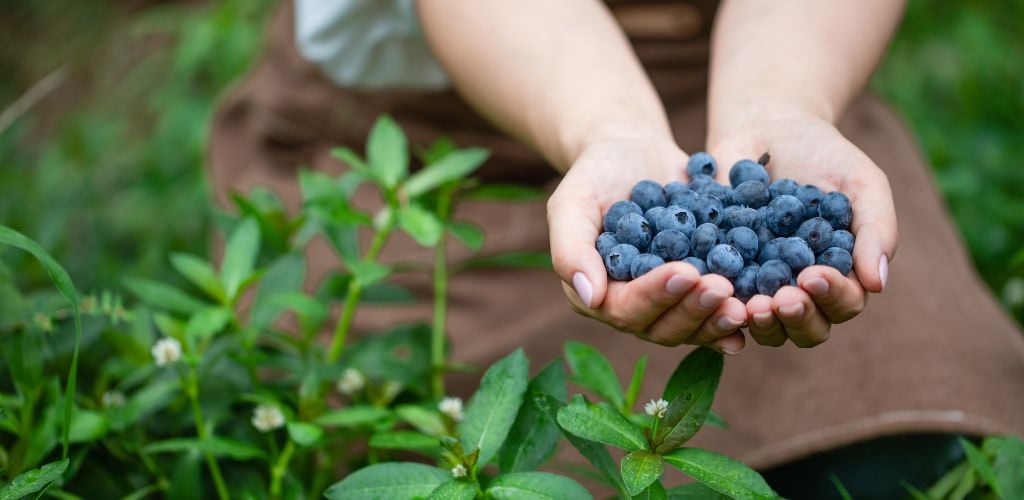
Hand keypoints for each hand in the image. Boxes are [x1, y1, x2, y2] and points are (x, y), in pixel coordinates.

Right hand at [548, 132, 747, 353]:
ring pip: (691, 327)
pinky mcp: (695, 290)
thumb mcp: (573, 201)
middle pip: (661, 328)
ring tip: (743, 303)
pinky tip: (756, 311)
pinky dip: (735, 315)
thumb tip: (588, 295)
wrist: (633, 151)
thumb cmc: (595, 173)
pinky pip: (714, 312)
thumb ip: (571, 248)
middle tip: (722, 288)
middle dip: (693, 310)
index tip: (686, 272)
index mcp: (595, 294)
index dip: (656, 296)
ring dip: (717, 319)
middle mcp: (629, 307)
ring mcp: (665, 303)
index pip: (624, 309)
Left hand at [709, 104, 898, 347]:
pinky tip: (712, 288)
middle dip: (795, 319)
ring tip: (750, 306)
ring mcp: (757, 286)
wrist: (768, 128)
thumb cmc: (825, 156)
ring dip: (759, 321)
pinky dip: (717, 300)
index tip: (813, 275)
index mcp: (839, 276)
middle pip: (804, 329)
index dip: (831, 297)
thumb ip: (876, 229)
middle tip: (781, 300)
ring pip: (762, 325)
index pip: (843, 303)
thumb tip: (878, 284)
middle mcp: (799, 291)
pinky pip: (718, 297)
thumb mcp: (862, 183)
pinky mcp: (719, 273)